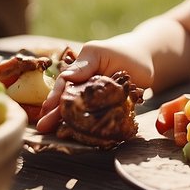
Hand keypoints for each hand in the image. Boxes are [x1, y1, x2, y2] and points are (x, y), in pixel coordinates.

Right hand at [34, 38, 153, 132]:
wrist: (147, 60)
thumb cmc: (121, 52)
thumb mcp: (99, 53)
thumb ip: (83, 66)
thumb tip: (65, 76)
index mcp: (79, 74)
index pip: (64, 86)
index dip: (55, 98)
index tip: (46, 109)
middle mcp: (85, 88)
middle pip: (69, 103)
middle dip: (55, 115)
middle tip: (42, 128)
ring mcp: (97, 101)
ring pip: (81, 114)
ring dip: (68, 124)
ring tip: (55, 134)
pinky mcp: (110, 111)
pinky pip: (98, 121)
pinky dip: (90, 129)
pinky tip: (80, 137)